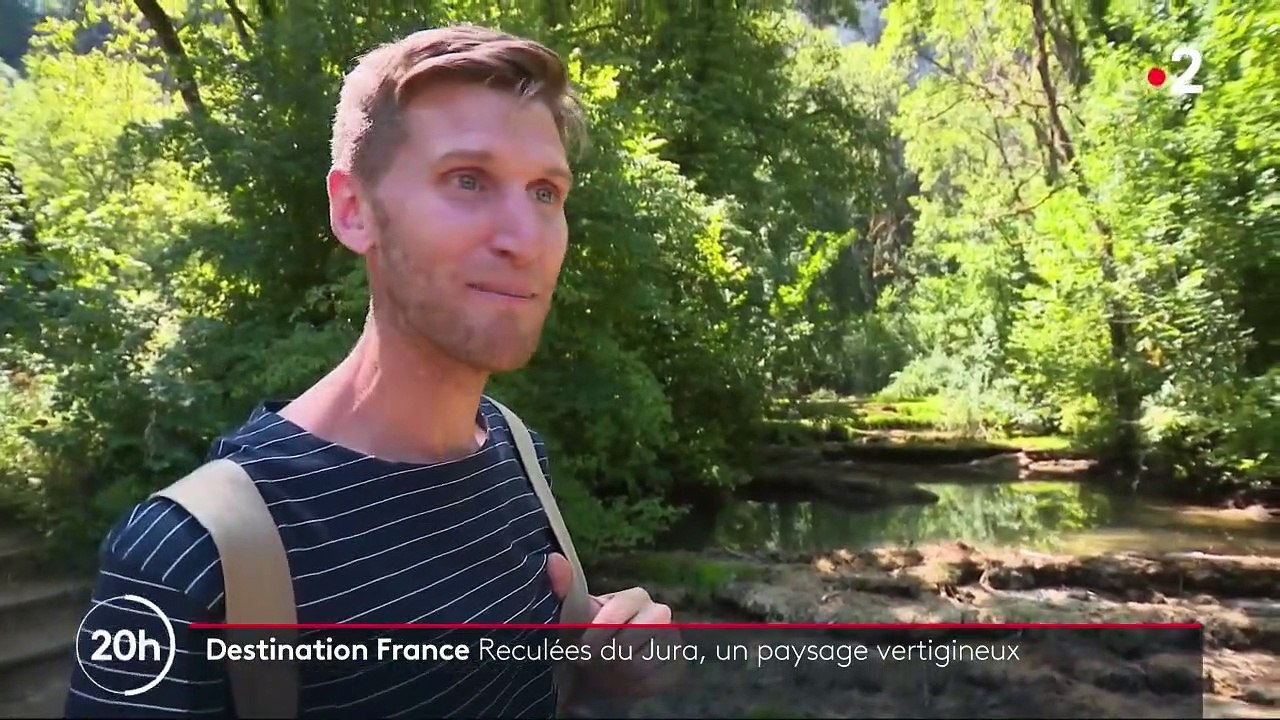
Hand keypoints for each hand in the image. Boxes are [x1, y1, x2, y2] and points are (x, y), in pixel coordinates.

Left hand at [546, 553, 682, 697]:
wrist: (607, 670)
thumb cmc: (591, 637)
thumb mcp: (574, 616)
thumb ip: (564, 588)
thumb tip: (553, 560)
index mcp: (635, 597)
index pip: (616, 613)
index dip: (596, 635)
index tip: (582, 650)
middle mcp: (659, 613)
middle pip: (629, 641)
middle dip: (606, 654)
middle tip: (594, 659)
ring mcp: (671, 639)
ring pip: (639, 664)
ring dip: (618, 671)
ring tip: (610, 667)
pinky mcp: (676, 664)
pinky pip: (651, 680)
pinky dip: (633, 684)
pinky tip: (626, 677)